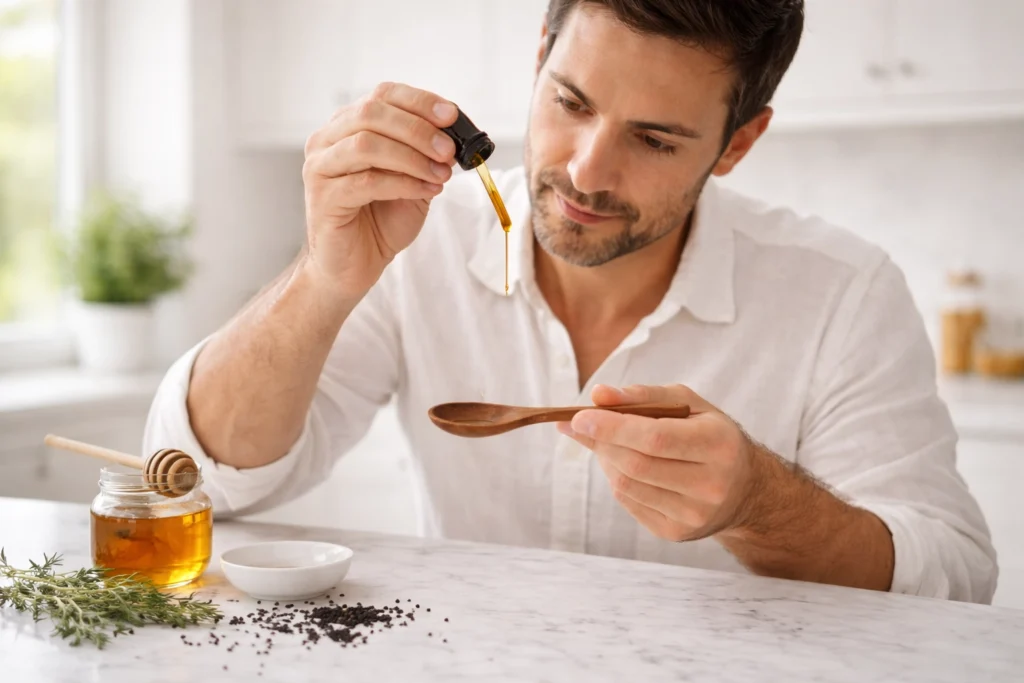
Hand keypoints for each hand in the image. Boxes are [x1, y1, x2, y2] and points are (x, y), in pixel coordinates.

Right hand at [301, 81, 458, 297]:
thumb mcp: (413, 178)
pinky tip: (427, 191)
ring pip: (366, 144)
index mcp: (348, 126)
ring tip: (441, 174)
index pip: (382, 95)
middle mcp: (327, 140)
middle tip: (448, 149)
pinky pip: (366, 182)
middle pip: (372, 113)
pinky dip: (404, 183)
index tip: (451, 115)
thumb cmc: (381, 220)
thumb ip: (427, 154)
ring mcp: (320, 168)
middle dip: (418, 129)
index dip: (419, 101)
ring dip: (412, 157)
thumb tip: (455, 134)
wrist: (354, 265)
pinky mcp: (323, 198)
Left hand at [558, 384, 762, 541]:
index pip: (656, 439)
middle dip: (601, 441)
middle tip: (582, 424)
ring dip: (606, 459)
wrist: (745, 489)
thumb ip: (644, 396)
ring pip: (626, 485)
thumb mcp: (689, 404)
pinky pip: (628, 502)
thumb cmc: (709, 435)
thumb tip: (598, 395)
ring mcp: (693, 515)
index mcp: (718, 445)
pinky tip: (625, 465)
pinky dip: (617, 479)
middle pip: (636, 464)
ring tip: (610, 443)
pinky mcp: (676, 533)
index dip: (613, 428)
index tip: (579, 416)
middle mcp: (711, 485)